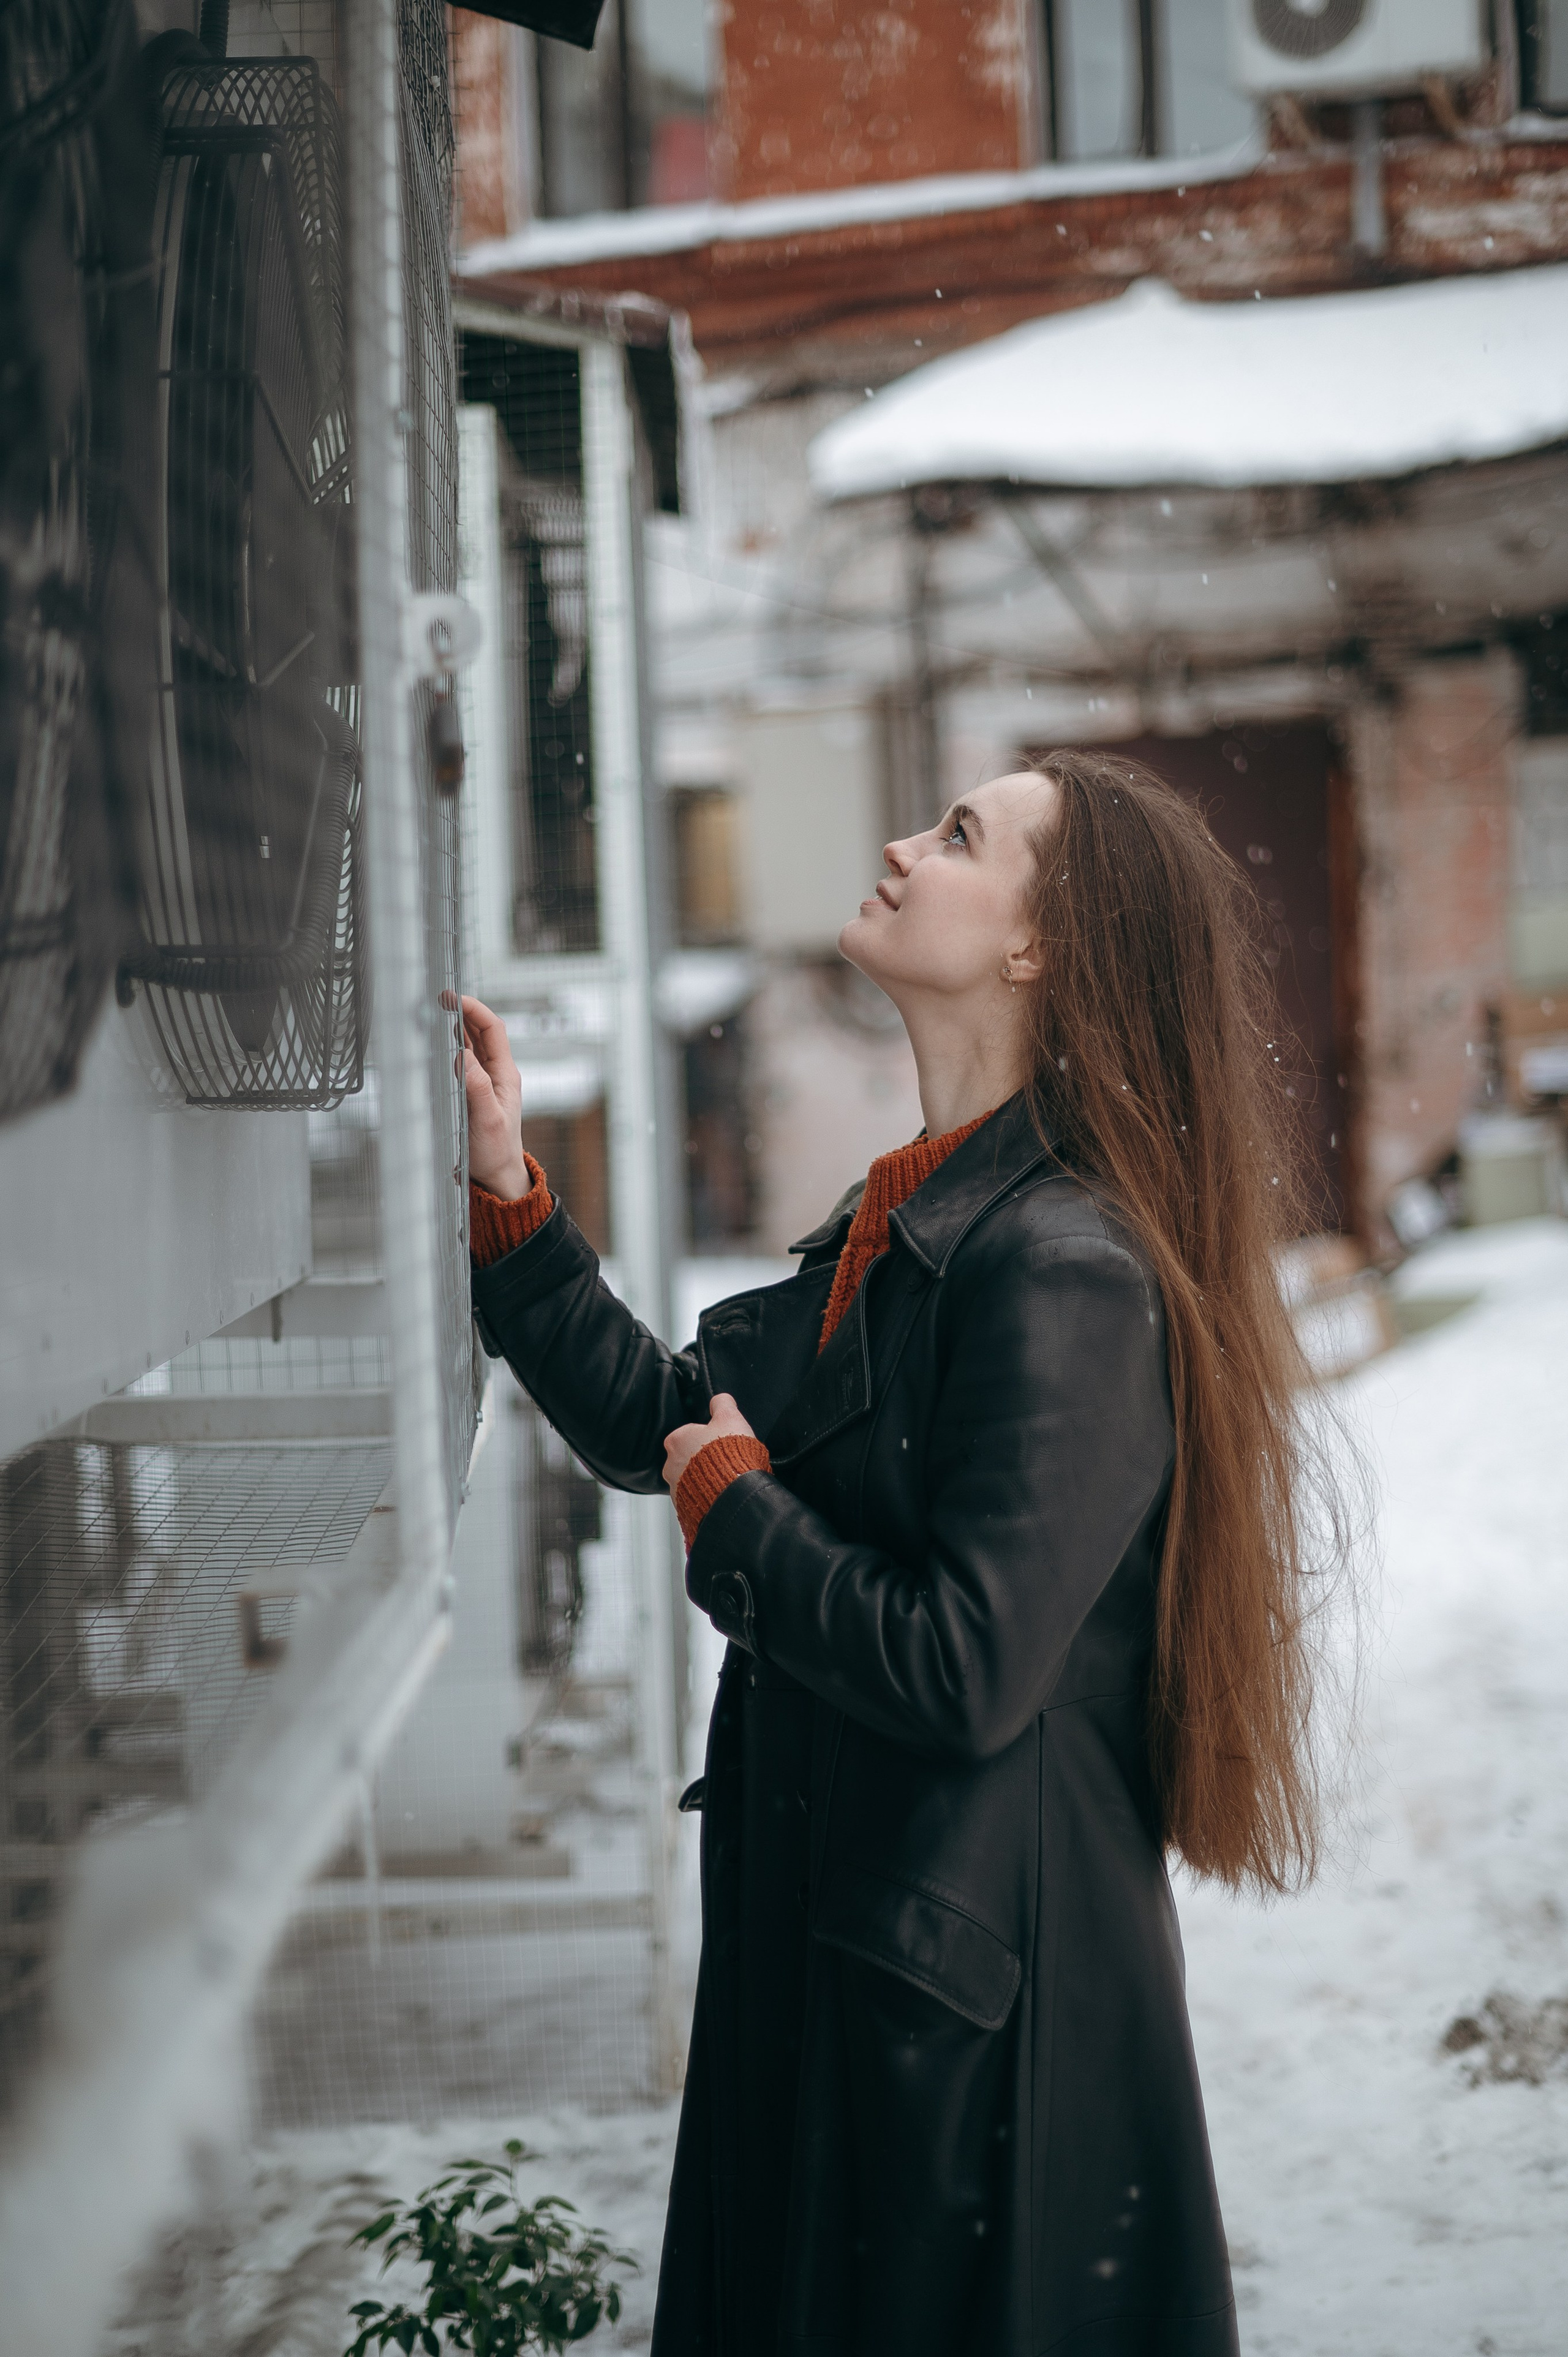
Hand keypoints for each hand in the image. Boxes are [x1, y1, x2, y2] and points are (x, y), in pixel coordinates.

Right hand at [450, 992, 527, 1200]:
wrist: (497, 1178)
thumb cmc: (494, 1152)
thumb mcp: (486, 1119)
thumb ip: (475, 1086)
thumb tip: (461, 1053)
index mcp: (505, 1074)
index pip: (492, 1029)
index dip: (474, 1009)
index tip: (453, 998)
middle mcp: (497, 1073)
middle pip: (480, 1031)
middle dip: (461, 1012)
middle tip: (437, 999)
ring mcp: (485, 1082)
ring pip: (470, 1044)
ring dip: (454, 1027)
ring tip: (432, 1013)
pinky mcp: (473, 1093)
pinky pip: (462, 1062)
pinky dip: (449, 1048)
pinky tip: (435, 1044)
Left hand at [662, 1393, 755, 1496]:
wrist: (733, 1495)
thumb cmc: (730, 1457)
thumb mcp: (730, 1418)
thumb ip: (722, 1404)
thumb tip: (720, 1399)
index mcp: (677, 1441)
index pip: (690, 1433)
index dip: (708, 1436)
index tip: (721, 1441)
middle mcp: (671, 1465)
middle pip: (689, 1457)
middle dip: (705, 1459)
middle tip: (725, 1460)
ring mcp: (676, 1489)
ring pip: (691, 1479)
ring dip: (706, 1479)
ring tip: (726, 1478)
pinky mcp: (685, 1507)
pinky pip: (695, 1498)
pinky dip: (707, 1496)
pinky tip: (722, 1493)